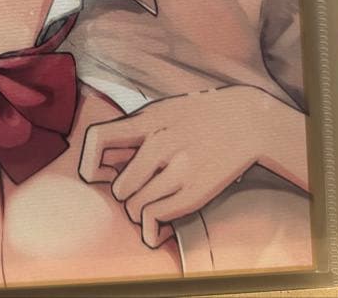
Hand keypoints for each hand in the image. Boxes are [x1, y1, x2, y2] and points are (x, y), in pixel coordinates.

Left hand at [79, 86, 299, 248]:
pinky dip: (152, 226)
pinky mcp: (196, 192)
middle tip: (136, 190)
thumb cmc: (198, 116)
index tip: (100, 174)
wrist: (247, 119)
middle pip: (119, 188)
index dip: (90, 163)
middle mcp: (160, 143)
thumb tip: (101, 160)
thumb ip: (133, 130)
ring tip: (149, 204)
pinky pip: (156, 217)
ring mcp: (179, 169)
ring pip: (135, 207)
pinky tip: (158, 223)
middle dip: (123, 194)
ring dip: (138, 211)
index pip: (97, 140)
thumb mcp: (162, 110)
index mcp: (147, 120)